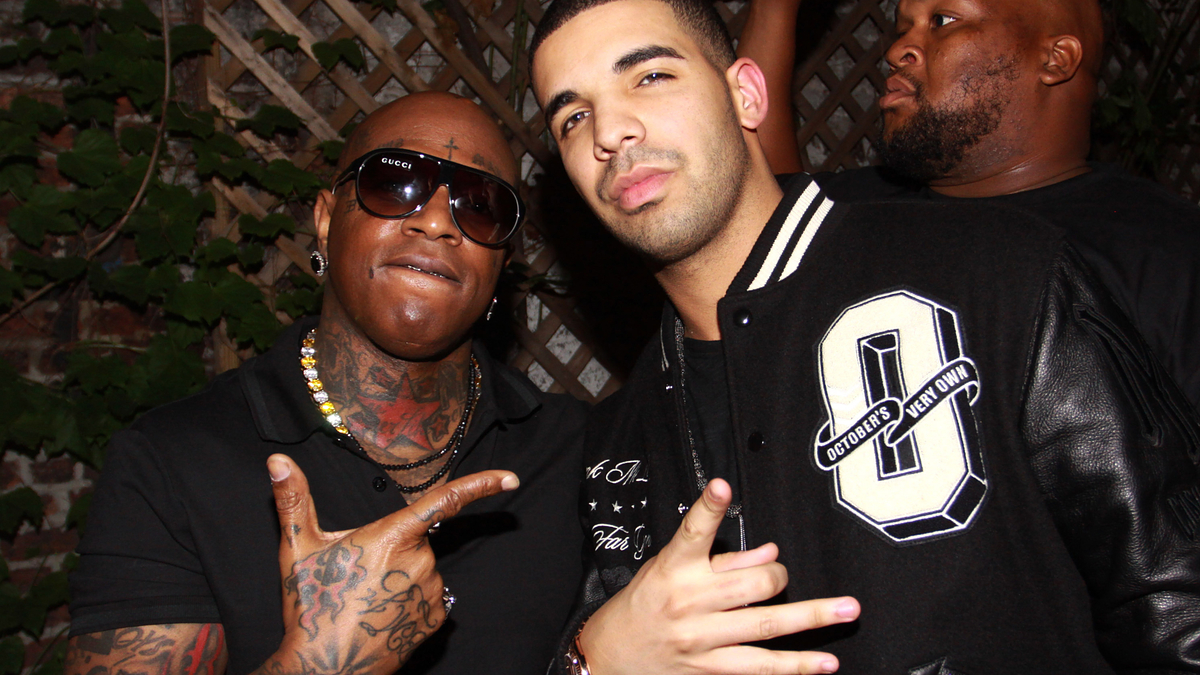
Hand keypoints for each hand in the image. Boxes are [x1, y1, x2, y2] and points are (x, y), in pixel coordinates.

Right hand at [258, 453, 518, 674]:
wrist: (324, 668)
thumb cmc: (311, 606)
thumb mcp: (297, 549)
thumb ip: (292, 500)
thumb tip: (277, 461)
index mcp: (391, 536)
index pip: (444, 501)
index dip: (481, 486)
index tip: (511, 479)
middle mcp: (420, 561)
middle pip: (417, 540)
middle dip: (393, 549)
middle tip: (358, 573)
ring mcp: (431, 592)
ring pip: (423, 569)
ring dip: (400, 577)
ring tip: (366, 599)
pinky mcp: (436, 618)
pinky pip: (429, 596)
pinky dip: (410, 600)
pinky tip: (384, 614)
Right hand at [578, 479, 858, 674]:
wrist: (609, 658)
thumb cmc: (642, 607)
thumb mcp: (667, 570)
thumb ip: (721, 560)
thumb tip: (770, 551)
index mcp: (674, 568)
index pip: (693, 531)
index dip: (709, 507)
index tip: (721, 487)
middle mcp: (688, 602)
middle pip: (751, 583)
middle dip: (778, 575)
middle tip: (782, 574)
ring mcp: (702, 639)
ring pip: (766, 625)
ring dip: (812, 617)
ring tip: (847, 609)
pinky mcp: (712, 669)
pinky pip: (762, 667)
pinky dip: (797, 665)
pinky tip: (825, 662)